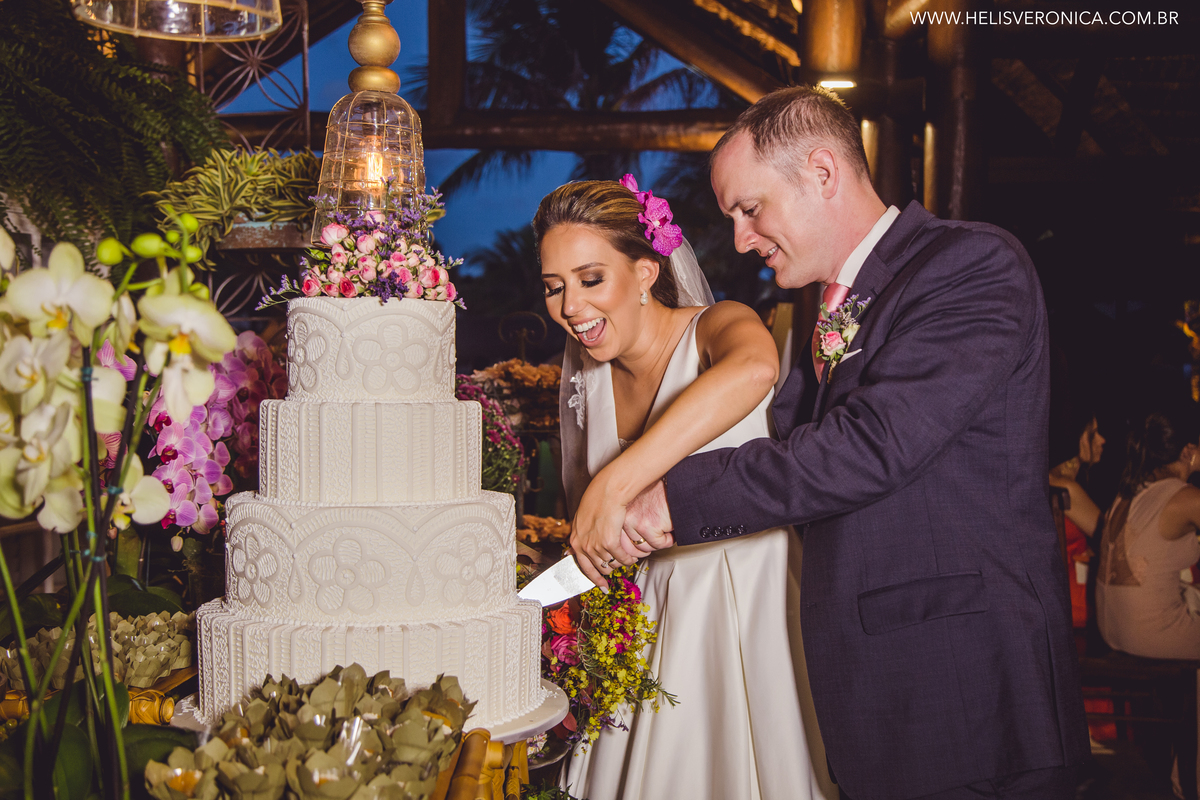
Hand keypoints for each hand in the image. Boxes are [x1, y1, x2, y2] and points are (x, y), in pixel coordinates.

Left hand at [570, 474, 640, 591]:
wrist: (607, 491)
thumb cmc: (597, 500)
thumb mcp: (582, 519)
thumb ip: (581, 536)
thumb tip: (575, 550)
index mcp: (575, 540)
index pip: (584, 567)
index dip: (595, 579)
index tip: (603, 586)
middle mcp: (584, 545)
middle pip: (600, 568)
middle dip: (612, 568)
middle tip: (621, 564)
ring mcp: (596, 545)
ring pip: (612, 564)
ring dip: (622, 563)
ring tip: (630, 558)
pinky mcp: (609, 542)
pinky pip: (622, 558)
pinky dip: (629, 559)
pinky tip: (633, 556)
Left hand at [623, 480, 674, 551]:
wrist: (674, 486)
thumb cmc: (659, 493)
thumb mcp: (638, 505)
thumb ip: (630, 522)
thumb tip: (628, 547)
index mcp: (620, 514)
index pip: (618, 542)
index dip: (630, 549)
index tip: (637, 550)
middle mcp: (625, 519)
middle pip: (632, 548)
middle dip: (645, 547)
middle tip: (655, 540)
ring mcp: (637, 523)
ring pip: (646, 547)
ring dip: (658, 542)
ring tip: (664, 530)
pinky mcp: (650, 527)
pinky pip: (660, 544)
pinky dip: (669, 540)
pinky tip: (670, 528)